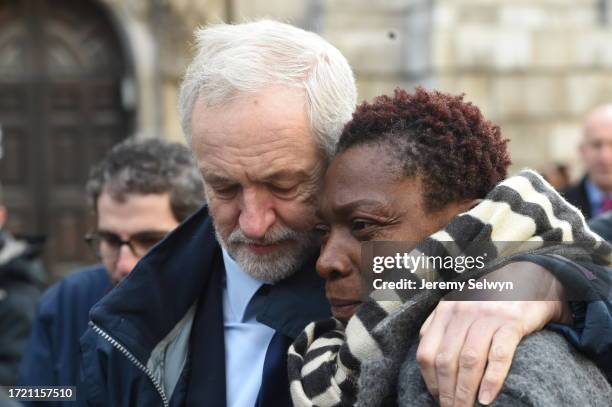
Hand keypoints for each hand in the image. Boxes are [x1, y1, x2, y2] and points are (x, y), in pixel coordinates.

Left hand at [415, 262, 570, 406]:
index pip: (427, 352)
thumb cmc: (491, 300)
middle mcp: (462, 312)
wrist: (531, 279)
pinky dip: (491, 380)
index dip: (429, 380)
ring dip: (465, 391)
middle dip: (446, 392)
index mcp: (445, 311)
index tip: (436, 397)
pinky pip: (499, 355)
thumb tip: (427, 359)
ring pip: (469, 361)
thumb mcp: (460, 307)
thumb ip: (441, 327)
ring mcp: (487, 316)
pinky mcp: (512, 322)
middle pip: (446, 360)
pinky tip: (486, 398)